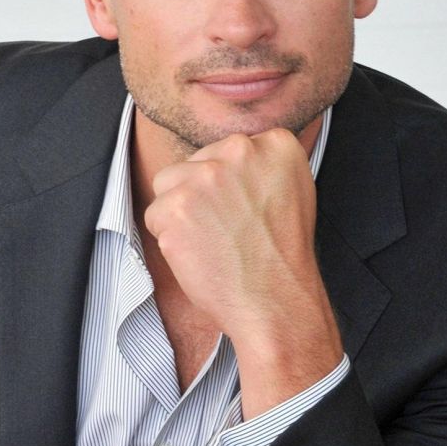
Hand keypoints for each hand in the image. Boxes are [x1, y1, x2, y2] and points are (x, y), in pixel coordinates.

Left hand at [144, 128, 343, 416]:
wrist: (276, 302)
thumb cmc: (282, 257)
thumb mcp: (291, 192)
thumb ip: (261, 166)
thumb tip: (225, 159)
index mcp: (275, 144)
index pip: (227, 151)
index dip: (230, 185)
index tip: (248, 210)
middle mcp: (241, 150)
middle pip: (195, 162)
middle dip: (202, 194)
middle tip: (230, 230)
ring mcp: (206, 176)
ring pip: (168, 183)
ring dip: (181, 213)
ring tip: (214, 241)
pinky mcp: (177, 204)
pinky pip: (155, 214)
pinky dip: (169, 238)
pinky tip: (200, 254)